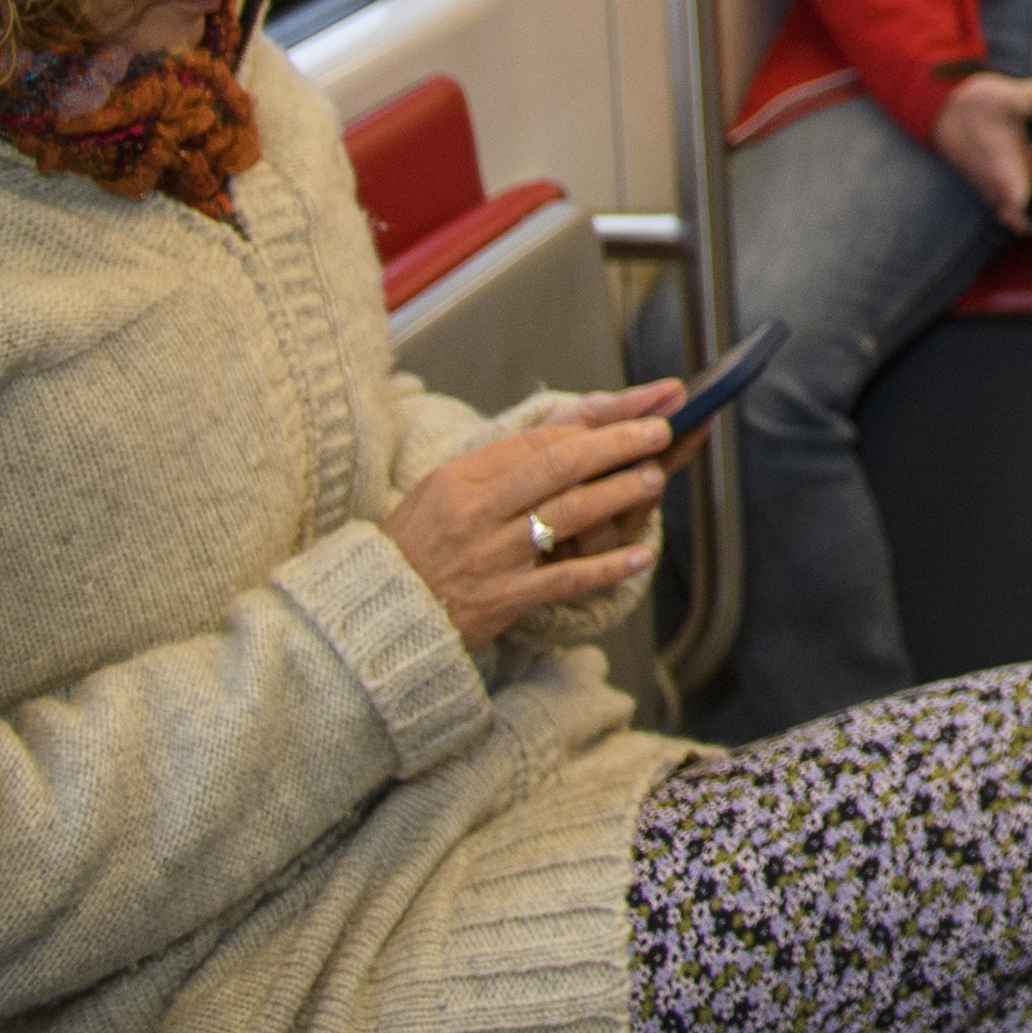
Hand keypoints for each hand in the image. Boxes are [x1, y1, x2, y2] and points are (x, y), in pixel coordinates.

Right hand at [385, 387, 676, 650]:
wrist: (371, 620)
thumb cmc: (413, 551)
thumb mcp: (439, 495)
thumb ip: (495, 469)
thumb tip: (565, 437)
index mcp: (458, 478)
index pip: (538, 440)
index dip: (593, 424)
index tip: (633, 412)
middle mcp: (474, 511)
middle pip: (560, 465)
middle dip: (617, 444)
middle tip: (660, 431)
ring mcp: (489, 556)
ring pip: (570, 513)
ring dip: (620, 494)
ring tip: (655, 479)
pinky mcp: (501, 600)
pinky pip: (566, 579)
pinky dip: (608, 567)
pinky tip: (640, 557)